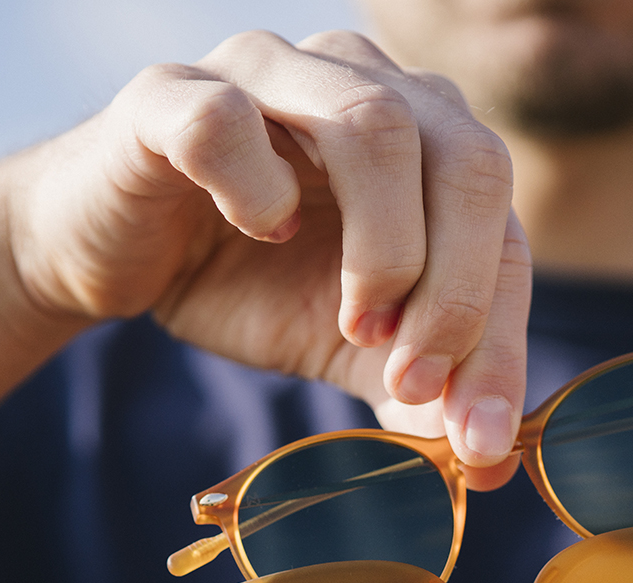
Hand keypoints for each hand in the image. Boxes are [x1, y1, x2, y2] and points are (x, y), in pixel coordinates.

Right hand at [0, 31, 528, 473]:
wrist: (127, 259)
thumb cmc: (253, 285)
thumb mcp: (356, 350)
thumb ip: (423, 389)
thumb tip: (489, 459)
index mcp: (429, 143)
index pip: (504, 229)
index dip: (502, 337)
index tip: (478, 437)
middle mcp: (368, 85)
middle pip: (469, 162)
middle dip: (457, 295)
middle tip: (411, 381)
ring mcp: (275, 74)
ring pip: (375, 127)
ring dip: (384, 252)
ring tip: (354, 325)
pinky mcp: (175, 93)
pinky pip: (229, 123)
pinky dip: (256, 192)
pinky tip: (261, 234)